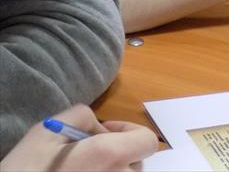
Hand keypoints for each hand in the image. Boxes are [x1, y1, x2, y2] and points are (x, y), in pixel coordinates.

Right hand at [0, 105, 157, 171]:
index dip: (130, 131)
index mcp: (109, 156)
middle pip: (136, 163)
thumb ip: (84, 116)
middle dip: (119, 153)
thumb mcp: (48, 131)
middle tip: (88, 153)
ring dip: (111, 171)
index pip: (147, 141)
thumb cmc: (26, 170)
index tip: (107, 132)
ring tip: (83, 170)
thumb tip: (101, 129)